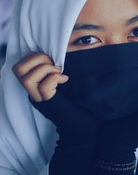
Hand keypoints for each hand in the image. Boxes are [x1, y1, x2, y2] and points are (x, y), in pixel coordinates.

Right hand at [13, 52, 101, 174]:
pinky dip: (55, 78)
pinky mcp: (47, 103)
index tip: (50, 60)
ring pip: (27, 78)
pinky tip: (64, 80)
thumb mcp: (62, 78)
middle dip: (37, 59)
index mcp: (34, 83)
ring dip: (45, 68)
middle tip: (53, 65)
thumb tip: (55, 55)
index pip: (19, 66)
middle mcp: (32, 91)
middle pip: (18, 69)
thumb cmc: (76, 97)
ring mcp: (38, 98)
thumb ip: (53, 68)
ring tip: (58, 72)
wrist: (82, 119)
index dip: (33, 57)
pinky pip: (44, 87)